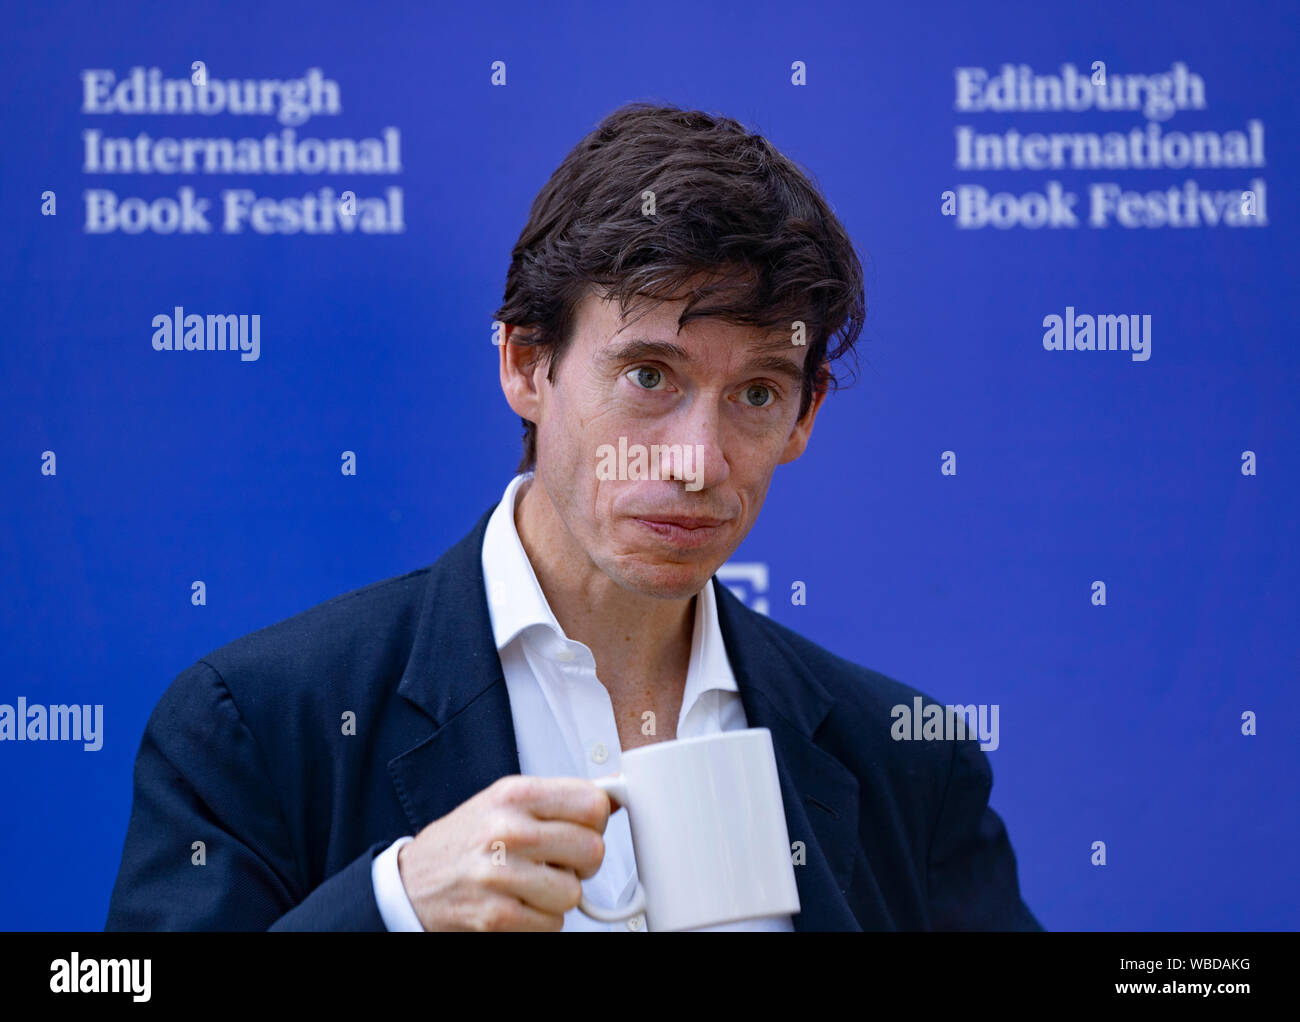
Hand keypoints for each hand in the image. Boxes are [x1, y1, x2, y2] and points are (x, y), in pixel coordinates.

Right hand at [397, 775, 611, 930]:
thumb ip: (557, 799)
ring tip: (532, 882)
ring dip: (560, 894)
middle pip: (593, 850)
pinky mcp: (498, 916)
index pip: (593, 804)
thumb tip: (615, 797)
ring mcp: (502, 874)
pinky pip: (554, 923)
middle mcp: (508, 830)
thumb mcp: (505, 801)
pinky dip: (542, 919)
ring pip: (575, 892)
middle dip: (582, 862)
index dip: (597, 821)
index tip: (584, 828)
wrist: (412, 882)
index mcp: (515, 794)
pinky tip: (518, 902)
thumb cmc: (466, 840)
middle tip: (559, 861)